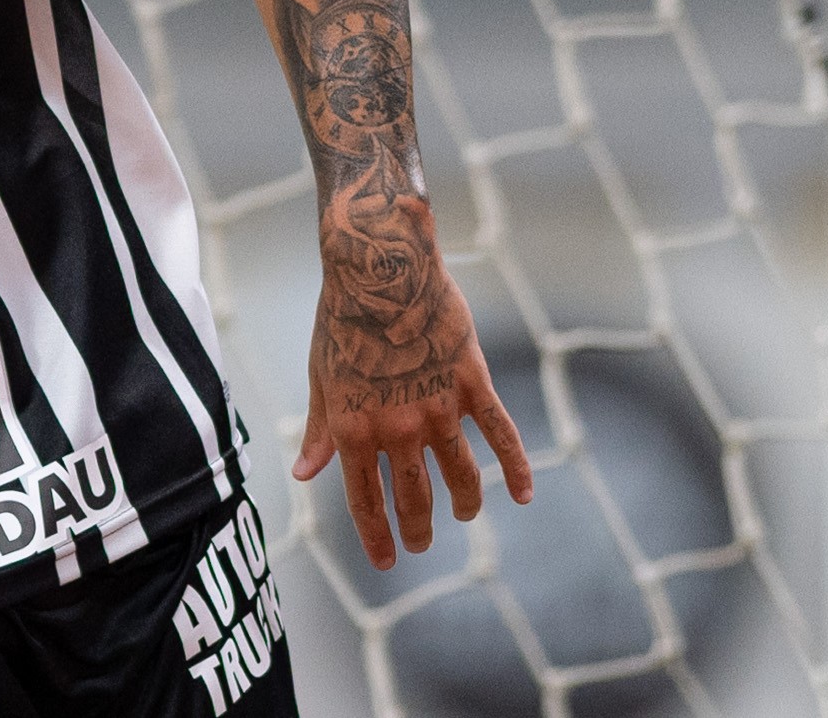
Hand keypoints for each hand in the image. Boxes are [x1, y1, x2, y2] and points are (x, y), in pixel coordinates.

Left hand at [292, 199, 532, 568]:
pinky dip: (516, 469)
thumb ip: (318, 430)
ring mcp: (437, 408)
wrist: (378, 267)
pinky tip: (523, 494)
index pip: (365, 499)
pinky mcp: (470, 383)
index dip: (376, 535)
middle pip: (413, 496)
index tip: (386, 561)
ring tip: (463, 515)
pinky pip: (500, 436)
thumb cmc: (342, 319)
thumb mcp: (321, 378)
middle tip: (422, 544)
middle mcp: (395, 427)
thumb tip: (304, 475)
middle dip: (418, 528)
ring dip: (463, 503)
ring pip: (459, 476)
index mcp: (353, 428)